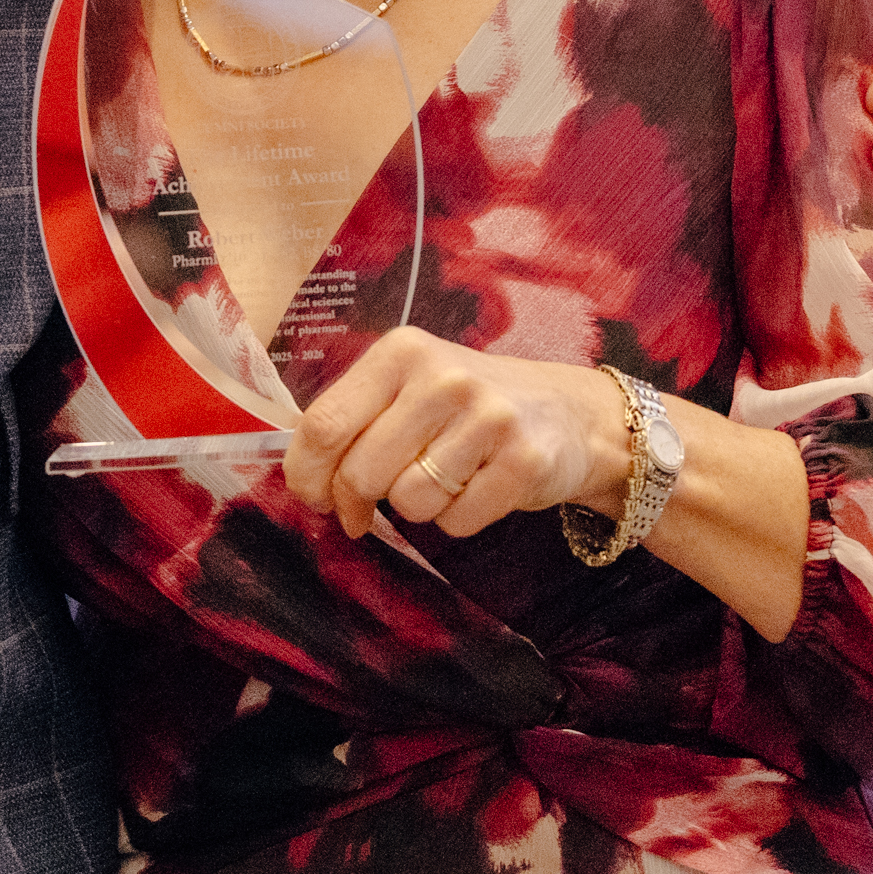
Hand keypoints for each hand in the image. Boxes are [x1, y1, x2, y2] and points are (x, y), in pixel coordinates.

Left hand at [280, 326, 619, 539]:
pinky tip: (479, 486)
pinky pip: (456, 521)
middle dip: (357, 503)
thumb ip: (354, 420)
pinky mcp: (523, 461)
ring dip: (417, 508)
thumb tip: (306, 481)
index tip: (315, 497)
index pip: (324, 424)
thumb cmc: (466, 405)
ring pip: (409, 502)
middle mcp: (443, 377)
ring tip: (444, 477)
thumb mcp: (407, 387)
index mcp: (400, 352)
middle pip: (361, 472)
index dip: (308, 475)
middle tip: (371, 506)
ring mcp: (488, 417)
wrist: (567, 412)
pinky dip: (458, 518)